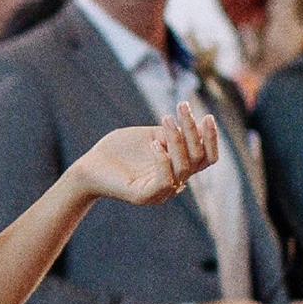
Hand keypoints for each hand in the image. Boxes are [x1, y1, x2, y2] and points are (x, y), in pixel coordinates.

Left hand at [75, 100, 219, 207]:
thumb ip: (174, 134)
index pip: (206, 159)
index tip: (207, 116)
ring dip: (177, 140)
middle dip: (193, 132)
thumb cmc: (121, 149)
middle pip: (198, 161)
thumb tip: (201, 125)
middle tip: (182, 107)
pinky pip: (164, 180)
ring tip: (165, 119)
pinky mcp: (144, 196)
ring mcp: (159, 192)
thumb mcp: (153, 135)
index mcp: (177, 168)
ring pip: (184, 168)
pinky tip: (154, 144)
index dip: (211, 139)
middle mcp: (173, 183)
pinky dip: (163, 160)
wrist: (91, 165)